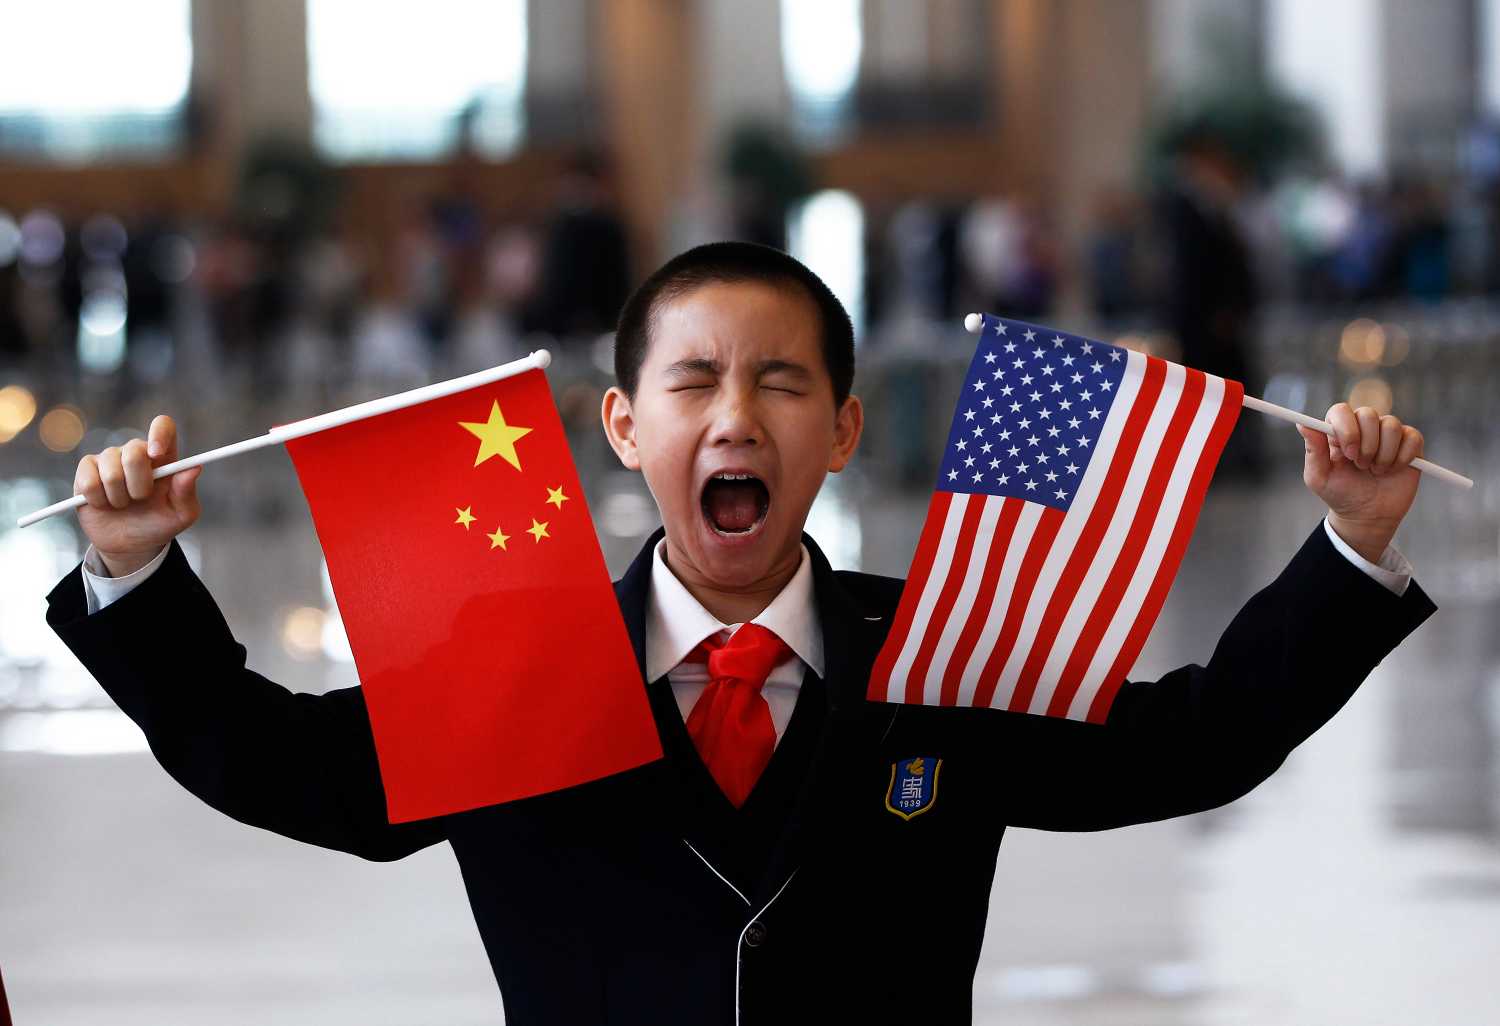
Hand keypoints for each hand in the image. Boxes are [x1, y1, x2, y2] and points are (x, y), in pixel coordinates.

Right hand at [75, 414, 202, 575]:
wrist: (131, 545)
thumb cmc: (159, 524)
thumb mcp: (181, 513)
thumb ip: (186, 491)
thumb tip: (195, 468)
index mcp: (163, 457)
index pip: (163, 426)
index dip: (159, 434)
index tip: (157, 454)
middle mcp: (136, 453)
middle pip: (134, 450)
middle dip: (139, 483)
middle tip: (141, 498)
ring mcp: (109, 459)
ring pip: (111, 470)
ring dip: (119, 497)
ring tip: (123, 504)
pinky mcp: (86, 471)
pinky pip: (89, 481)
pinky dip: (99, 500)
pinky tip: (104, 504)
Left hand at [1297, 403, 1421, 562]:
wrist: (1367, 515)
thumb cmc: (1340, 494)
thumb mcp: (1319, 477)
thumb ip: (1313, 450)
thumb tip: (1301, 424)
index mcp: (1338, 431)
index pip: (1341, 410)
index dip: (1346, 428)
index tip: (1348, 453)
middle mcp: (1363, 428)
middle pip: (1368, 414)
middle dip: (1366, 444)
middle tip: (1361, 465)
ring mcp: (1387, 434)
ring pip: (1391, 425)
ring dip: (1383, 454)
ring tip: (1375, 471)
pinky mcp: (1410, 444)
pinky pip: (1412, 437)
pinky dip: (1402, 457)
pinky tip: (1393, 470)